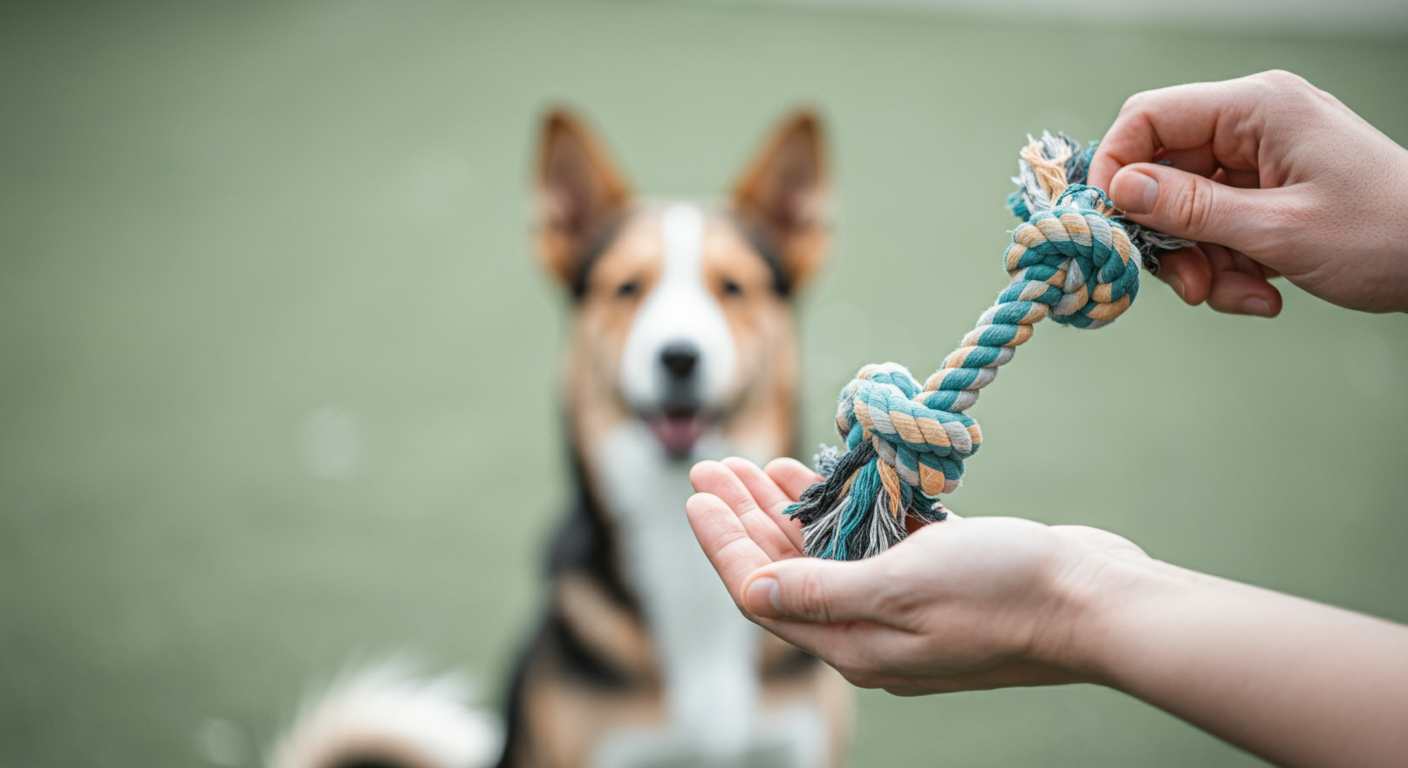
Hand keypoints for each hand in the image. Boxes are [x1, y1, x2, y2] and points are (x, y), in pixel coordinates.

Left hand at [686, 457, 1147, 693]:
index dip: (722, 543)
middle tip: (709, 464)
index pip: (761, 592)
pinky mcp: (933, 577)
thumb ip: (820, 590)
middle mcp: (870, 630)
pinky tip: (817, 473)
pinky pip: (867, 539)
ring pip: (822, 551)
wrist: (1097, 601)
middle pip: (783, 568)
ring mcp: (903, 604)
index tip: (693, 494)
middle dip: (743, 516)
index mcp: (854, 644)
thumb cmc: (1004, 592)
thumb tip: (751, 590)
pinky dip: (839, 505)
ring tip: (747, 463)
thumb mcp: (902, 587)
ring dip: (784, 506)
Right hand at [1088, 70, 1407, 314]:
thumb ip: (1191, 209)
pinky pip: (1221, 227)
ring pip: (1189, 210)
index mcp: (1257, 108)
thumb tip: (1119, 191)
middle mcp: (1254, 124)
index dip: (1116, 170)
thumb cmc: (1385, 235)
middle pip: (1164, 174)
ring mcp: (1264, 158)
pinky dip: (1231, 266)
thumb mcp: (1277, 230)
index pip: (1149, 118)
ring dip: (1203, 263)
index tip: (1109, 226)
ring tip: (1242, 296)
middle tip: (1189, 287)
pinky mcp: (1272, 191)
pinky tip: (1264, 292)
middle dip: (1170, 238)